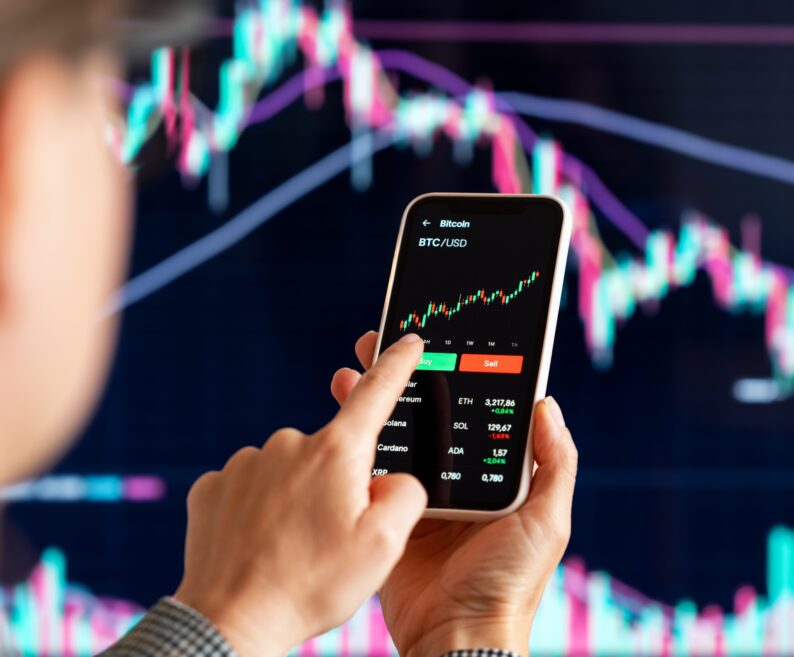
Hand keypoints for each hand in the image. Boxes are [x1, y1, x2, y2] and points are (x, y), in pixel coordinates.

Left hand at [175, 334, 428, 656]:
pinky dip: (263, 512)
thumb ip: (407, 494)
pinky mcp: (213, 487)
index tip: (406, 341)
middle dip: (341, 487)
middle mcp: (288, 444)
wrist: (231, 621)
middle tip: (333, 539)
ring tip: (295, 551)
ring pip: (291, 473)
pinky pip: (253, 488)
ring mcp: (245, 463)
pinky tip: (263, 545)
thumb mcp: (385, 546)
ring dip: (299, 501)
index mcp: (336, 452)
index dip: (395, 363)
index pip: (375, 392)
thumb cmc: (311, 586)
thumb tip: (394, 477)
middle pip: (334, 453)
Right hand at [330, 331, 577, 656]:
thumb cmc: (510, 583)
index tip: (437, 342)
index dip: (457, 376)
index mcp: (496, 476)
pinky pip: (372, 476)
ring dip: (377, 404)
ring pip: (398, 439)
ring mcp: (421, 498)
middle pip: (432, 418)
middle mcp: (460, 481)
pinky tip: (340, 417)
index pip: (477, 412)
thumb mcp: (548, 520)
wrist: (458, 636)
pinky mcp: (390, 517)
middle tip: (382, 342)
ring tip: (353, 368)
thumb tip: (548, 404)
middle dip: (408, 381)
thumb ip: (555, 464)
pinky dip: (357, 447)